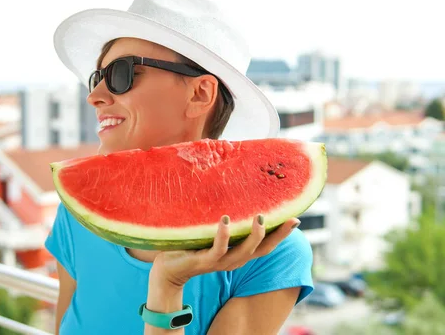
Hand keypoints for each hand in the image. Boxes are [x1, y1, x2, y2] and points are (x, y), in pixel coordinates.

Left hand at [150, 215, 300, 288]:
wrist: (167, 268)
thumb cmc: (190, 245)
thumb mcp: (210, 232)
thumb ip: (223, 221)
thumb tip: (230, 195)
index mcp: (237, 253)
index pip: (265, 245)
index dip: (281, 234)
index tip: (296, 218)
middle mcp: (233, 259)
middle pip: (261, 250)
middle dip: (277, 236)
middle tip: (290, 219)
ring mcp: (219, 262)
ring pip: (243, 252)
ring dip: (254, 236)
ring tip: (260, 218)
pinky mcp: (204, 261)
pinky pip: (217, 249)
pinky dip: (222, 235)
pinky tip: (225, 221)